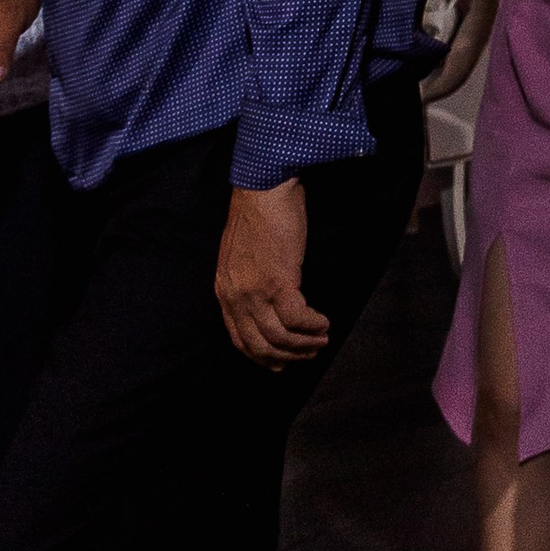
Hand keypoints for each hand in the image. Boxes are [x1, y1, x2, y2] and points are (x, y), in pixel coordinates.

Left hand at [216, 181, 330, 369]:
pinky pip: (298, 318)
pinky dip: (313, 325)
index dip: (261, 356)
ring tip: (321, 340)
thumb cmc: (257, 213)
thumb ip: (246, 280)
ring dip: (304, 344)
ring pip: (279, 337)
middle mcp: (236, 296)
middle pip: (259, 344)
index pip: (239, 339)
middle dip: (286, 356)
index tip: (280, 362)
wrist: (263, 188)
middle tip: (307, 356)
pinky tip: (324, 323)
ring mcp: (256, 291)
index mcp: (225, 290)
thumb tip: (266, 299)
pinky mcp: (279, 281)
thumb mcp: (239, 254)